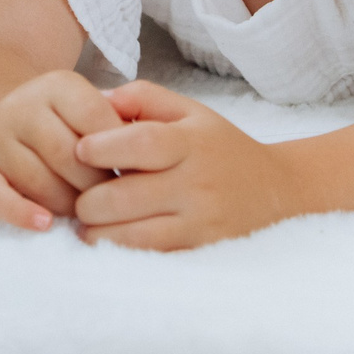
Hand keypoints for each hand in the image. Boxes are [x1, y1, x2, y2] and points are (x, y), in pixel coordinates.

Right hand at [0, 70, 126, 231]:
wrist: (7, 118)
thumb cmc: (67, 122)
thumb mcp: (92, 106)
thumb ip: (122, 121)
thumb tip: (146, 156)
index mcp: (58, 85)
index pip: (96, 120)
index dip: (120, 152)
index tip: (139, 173)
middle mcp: (22, 106)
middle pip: (66, 154)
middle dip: (96, 185)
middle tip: (115, 202)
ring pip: (37, 180)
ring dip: (67, 204)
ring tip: (86, 212)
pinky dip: (20, 213)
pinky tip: (45, 224)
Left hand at [71, 81, 298, 250]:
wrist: (276, 190)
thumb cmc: (219, 146)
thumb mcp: (189, 110)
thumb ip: (143, 98)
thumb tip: (97, 98)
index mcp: (191, 142)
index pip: (141, 144)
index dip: (102, 147)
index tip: (79, 150)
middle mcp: (197, 183)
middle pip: (126, 196)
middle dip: (88, 200)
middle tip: (76, 196)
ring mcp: (200, 222)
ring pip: (133, 235)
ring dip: (97, 232)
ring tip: (86, 222)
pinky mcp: (201, 250)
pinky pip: (150, 256)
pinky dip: (121, 250)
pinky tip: (109, 239)